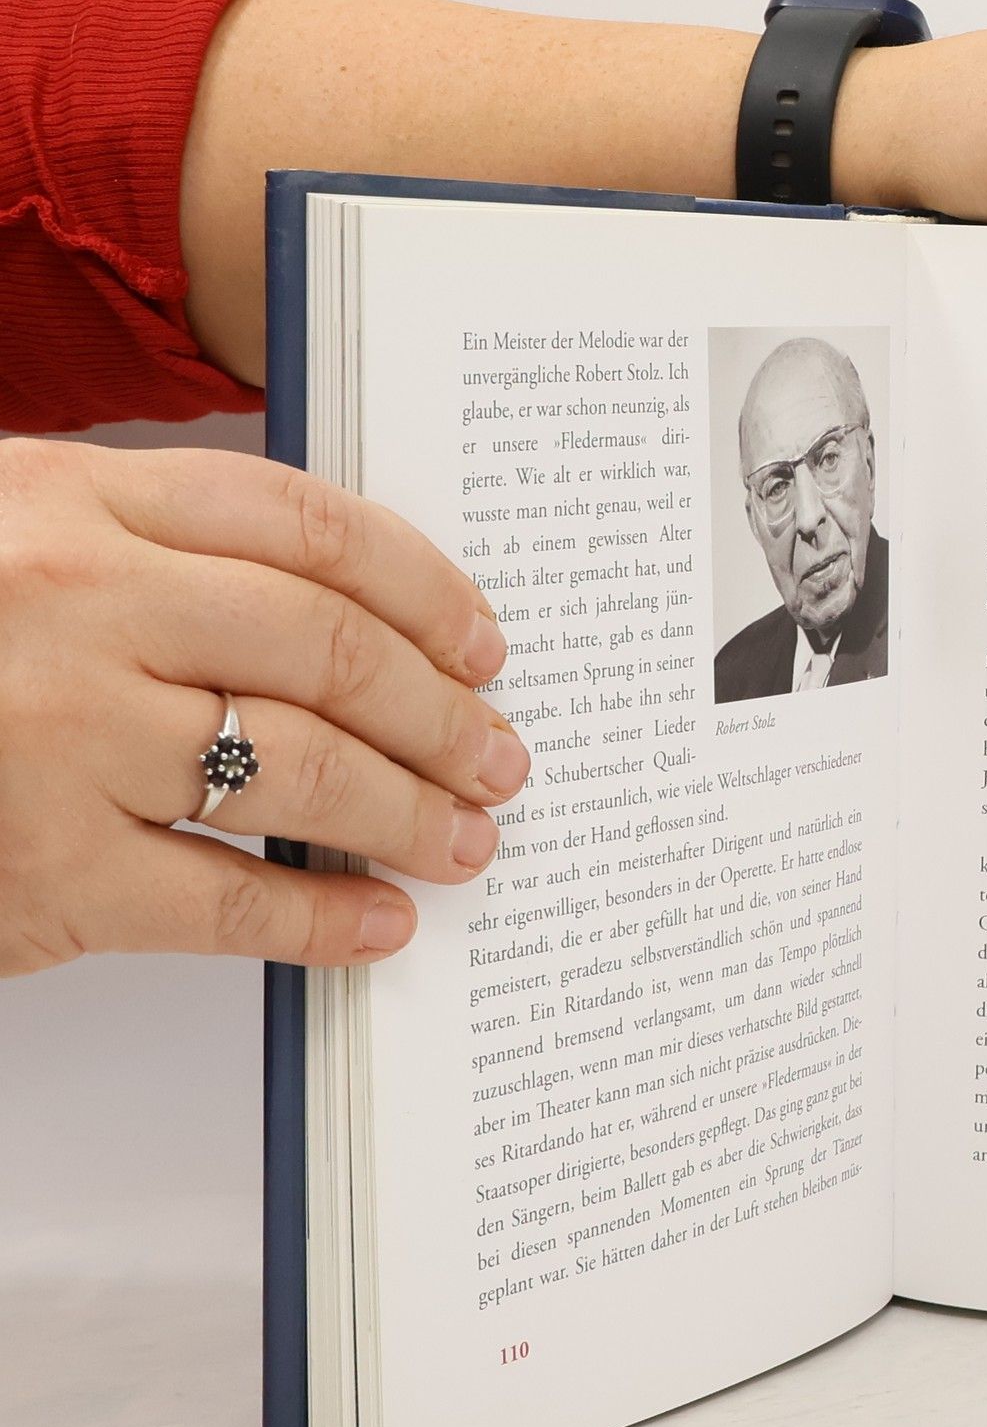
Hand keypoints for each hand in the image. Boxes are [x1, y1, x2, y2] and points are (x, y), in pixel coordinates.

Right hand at [0, 439, 529, 976]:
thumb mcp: (18, 531)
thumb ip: (161, 548)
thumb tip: (349, 616)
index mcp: (80, 502)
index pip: (309, 528)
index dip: (425, 590)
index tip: (482, 644)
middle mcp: (77, 605)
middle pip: (326, 648)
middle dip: (440, 712)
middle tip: (498, 754)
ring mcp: (59, 738)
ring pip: (299, 769)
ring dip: (409, 811)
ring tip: (465, 838)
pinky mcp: (45, 870)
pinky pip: (230, 896)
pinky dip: (324, 916)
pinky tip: (378, 924)